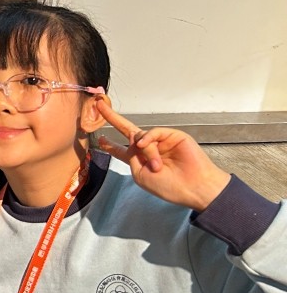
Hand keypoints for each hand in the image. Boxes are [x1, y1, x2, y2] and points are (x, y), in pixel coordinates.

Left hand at [95, 99, 230, 210]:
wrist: (193, 187)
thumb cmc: (169, 186)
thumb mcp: (140, 175)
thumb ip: (131, 156)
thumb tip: (134, 139)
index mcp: (139, 160)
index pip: (121, 150)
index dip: (110, 144)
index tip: (101, 138)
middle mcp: (148, 148)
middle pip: (127, 130)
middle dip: (112, 118)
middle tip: (99, 105)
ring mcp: (160, 141)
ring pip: (141, 136)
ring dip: (146, 151)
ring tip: (157, 166)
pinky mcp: (172, 135)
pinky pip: (153, 132)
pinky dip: (148, 138)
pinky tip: (146, 145)